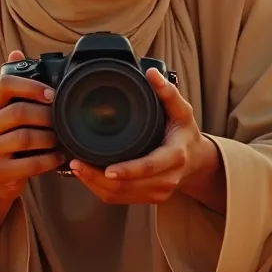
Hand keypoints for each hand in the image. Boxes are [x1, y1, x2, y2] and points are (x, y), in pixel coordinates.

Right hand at [0, 50, 65, 203]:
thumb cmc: (8, 137)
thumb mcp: (7, 111)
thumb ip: (15, 85)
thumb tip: (15, 52)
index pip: (5, 85)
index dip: (31, 86)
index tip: (52, 94)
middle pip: (19, 112)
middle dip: (46, 115)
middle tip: (62, 120)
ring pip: (25, 138)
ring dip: (49, 138)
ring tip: (61, 139)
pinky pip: (29, 163)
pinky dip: (48, 160)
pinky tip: (58, 157)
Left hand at [68, 67, 209, 204]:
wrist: (195, 161)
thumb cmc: (185, 133)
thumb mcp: (182, 111)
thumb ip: (167, 92)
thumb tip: (152, 73)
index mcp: (175, 157)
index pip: (149, 167)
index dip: (127, 170)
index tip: (107, 169)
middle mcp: (167, 179)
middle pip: (128, 186)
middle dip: (98, 177)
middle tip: (75, 163)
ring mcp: (157, 192)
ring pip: (119, 195)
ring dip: (95, 184)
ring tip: (77, 167)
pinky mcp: (147, 199)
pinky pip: (119, 198)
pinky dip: (100, 189)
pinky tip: (88, 176)